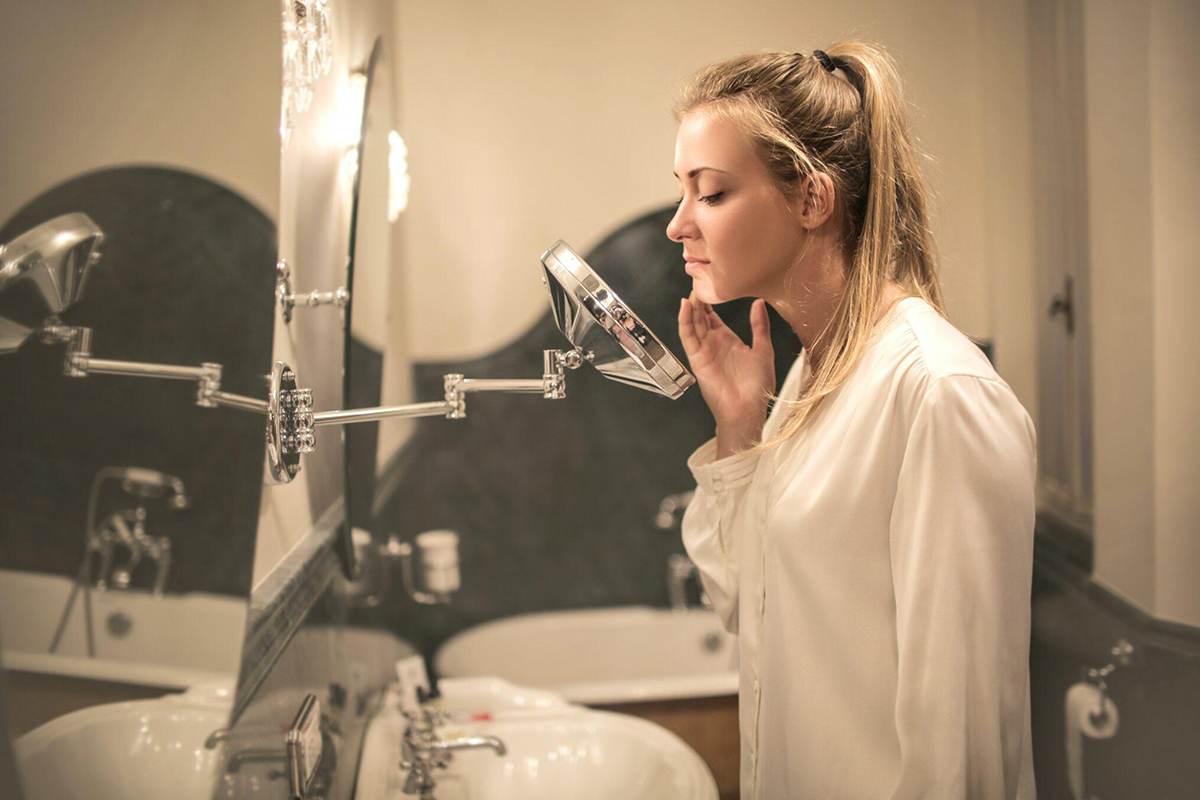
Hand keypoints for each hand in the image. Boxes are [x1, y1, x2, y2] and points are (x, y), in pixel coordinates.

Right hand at [678, 292, 774, 456]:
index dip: (710, 300)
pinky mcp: (697, 358)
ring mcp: (704, 351)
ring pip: (692, 323)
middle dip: (697, 298)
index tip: (709, 281)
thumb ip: (760, 326)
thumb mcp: (763, 349)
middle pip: (700, 316)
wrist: (748, 409)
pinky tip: (685, 306)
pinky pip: (688, 337)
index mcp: (728, 340)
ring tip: (691, 288)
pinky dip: (684, 321)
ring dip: (690, 306)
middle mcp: (713, 344)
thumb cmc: (757, 386)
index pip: (713, 316)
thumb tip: (759, 302)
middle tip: (696, 277)